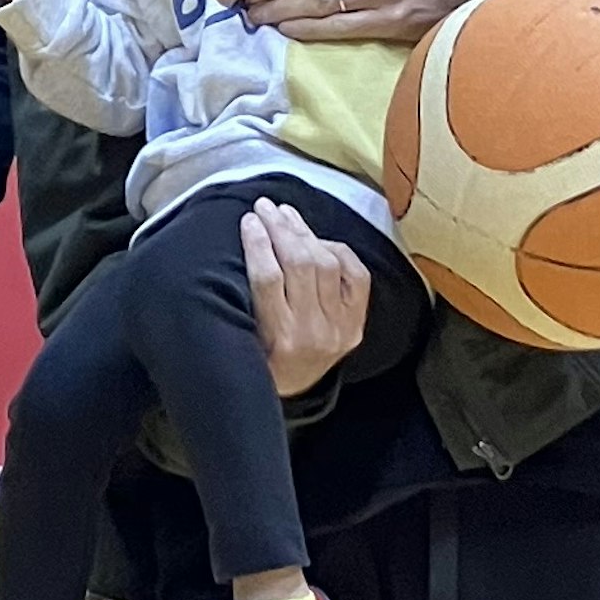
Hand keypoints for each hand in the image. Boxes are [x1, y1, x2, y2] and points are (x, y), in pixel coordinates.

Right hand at [240, 196, 371, 401]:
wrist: (294, 392)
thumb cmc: (260, 361)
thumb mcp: (243, 338)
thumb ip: (244, 299)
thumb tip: (247, 238)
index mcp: (279, 339)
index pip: (267, 279)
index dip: (258, 243)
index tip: (248, 220)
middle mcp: (313, 332)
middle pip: (299, 264)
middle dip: (281, 228)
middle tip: (265, 207)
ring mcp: (339, 326)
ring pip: (326, 263)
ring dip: (304, 233)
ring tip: (286, 215)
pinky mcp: (356, 322)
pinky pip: (356, 275)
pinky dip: (338, 251)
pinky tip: (318, 239)